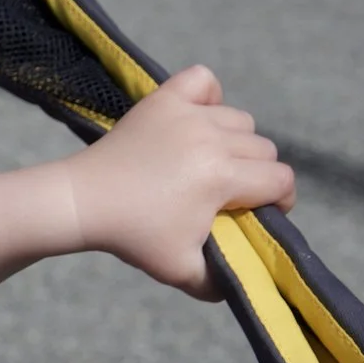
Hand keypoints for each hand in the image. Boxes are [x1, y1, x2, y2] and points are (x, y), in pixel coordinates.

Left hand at [70, 65, 294, 300]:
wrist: (82, 202)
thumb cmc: (132, 236)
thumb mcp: (182, 271)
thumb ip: (222, 281)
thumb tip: (246, 277)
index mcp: (221, 176)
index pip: (281, 180)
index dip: (280, 201)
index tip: (260, 213)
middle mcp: (210, 138)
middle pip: (264, 149)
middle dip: (256, 175)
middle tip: (229, 194)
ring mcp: (186, 114)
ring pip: (240, 120)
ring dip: (236, 142)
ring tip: (211, 164)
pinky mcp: (162, 101)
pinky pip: (202, 80)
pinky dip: (208, 96)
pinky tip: (197, 121)